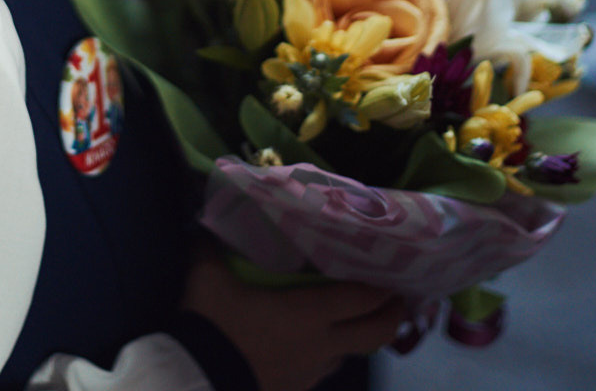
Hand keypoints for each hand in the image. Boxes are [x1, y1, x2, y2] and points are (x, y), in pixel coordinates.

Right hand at [182, 252, 407, 390]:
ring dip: (359, 336)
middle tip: (400, 298)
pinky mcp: (295, 389)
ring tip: (355, 318)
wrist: (195, 382)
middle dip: (393, 315)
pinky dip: (330, 353)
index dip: (382, 287)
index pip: (360, 298)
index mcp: (308, 312)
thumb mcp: (207, 275)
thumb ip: (211, 244)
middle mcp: (320, 343)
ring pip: (350, 354)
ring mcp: (310, 372)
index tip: (396, 272)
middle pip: (374, 333)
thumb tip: (204, 220)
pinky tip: (315, 343)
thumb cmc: (212, 324)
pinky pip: (323, 368)